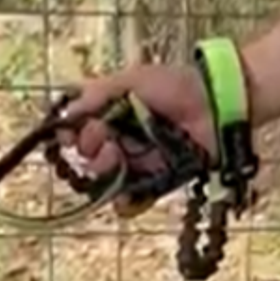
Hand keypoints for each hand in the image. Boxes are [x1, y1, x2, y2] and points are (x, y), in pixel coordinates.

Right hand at [60, 61, 212, 185]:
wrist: (212, 105)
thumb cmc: (173, 85)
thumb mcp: (130, 80)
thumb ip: (97, 94)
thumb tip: (67, 114)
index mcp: (112, 113)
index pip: (80, 130)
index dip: (71, 136)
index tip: (67, 136)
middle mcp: (122, 138)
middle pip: (91, 156)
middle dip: (91, 150)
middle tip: (105, 142)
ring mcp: (139, 161)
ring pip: (108, 178)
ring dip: (106, 170)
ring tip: (116, 157)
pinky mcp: (157, 180)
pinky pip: (134, 196)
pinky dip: (127, 200)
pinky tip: (122, 194)